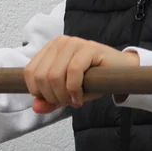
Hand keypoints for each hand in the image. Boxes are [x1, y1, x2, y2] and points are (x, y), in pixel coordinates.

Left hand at [24, 36, 138, 112]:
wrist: (121, 72)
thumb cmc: (93, 80)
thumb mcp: (67, 93)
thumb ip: (50, 100)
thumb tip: (36, 107)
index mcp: (50, 49)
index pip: (30, 72)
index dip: (39, 92)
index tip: (54, 100)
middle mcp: (60, 43)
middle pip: (41, 76)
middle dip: (53, 96)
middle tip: (67, 102)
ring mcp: (74, 43)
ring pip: (55, 75)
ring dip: (64, 95)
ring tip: (75, 100)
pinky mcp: (89, 48)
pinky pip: (73, 72)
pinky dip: (75, 90)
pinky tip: (80, 97)